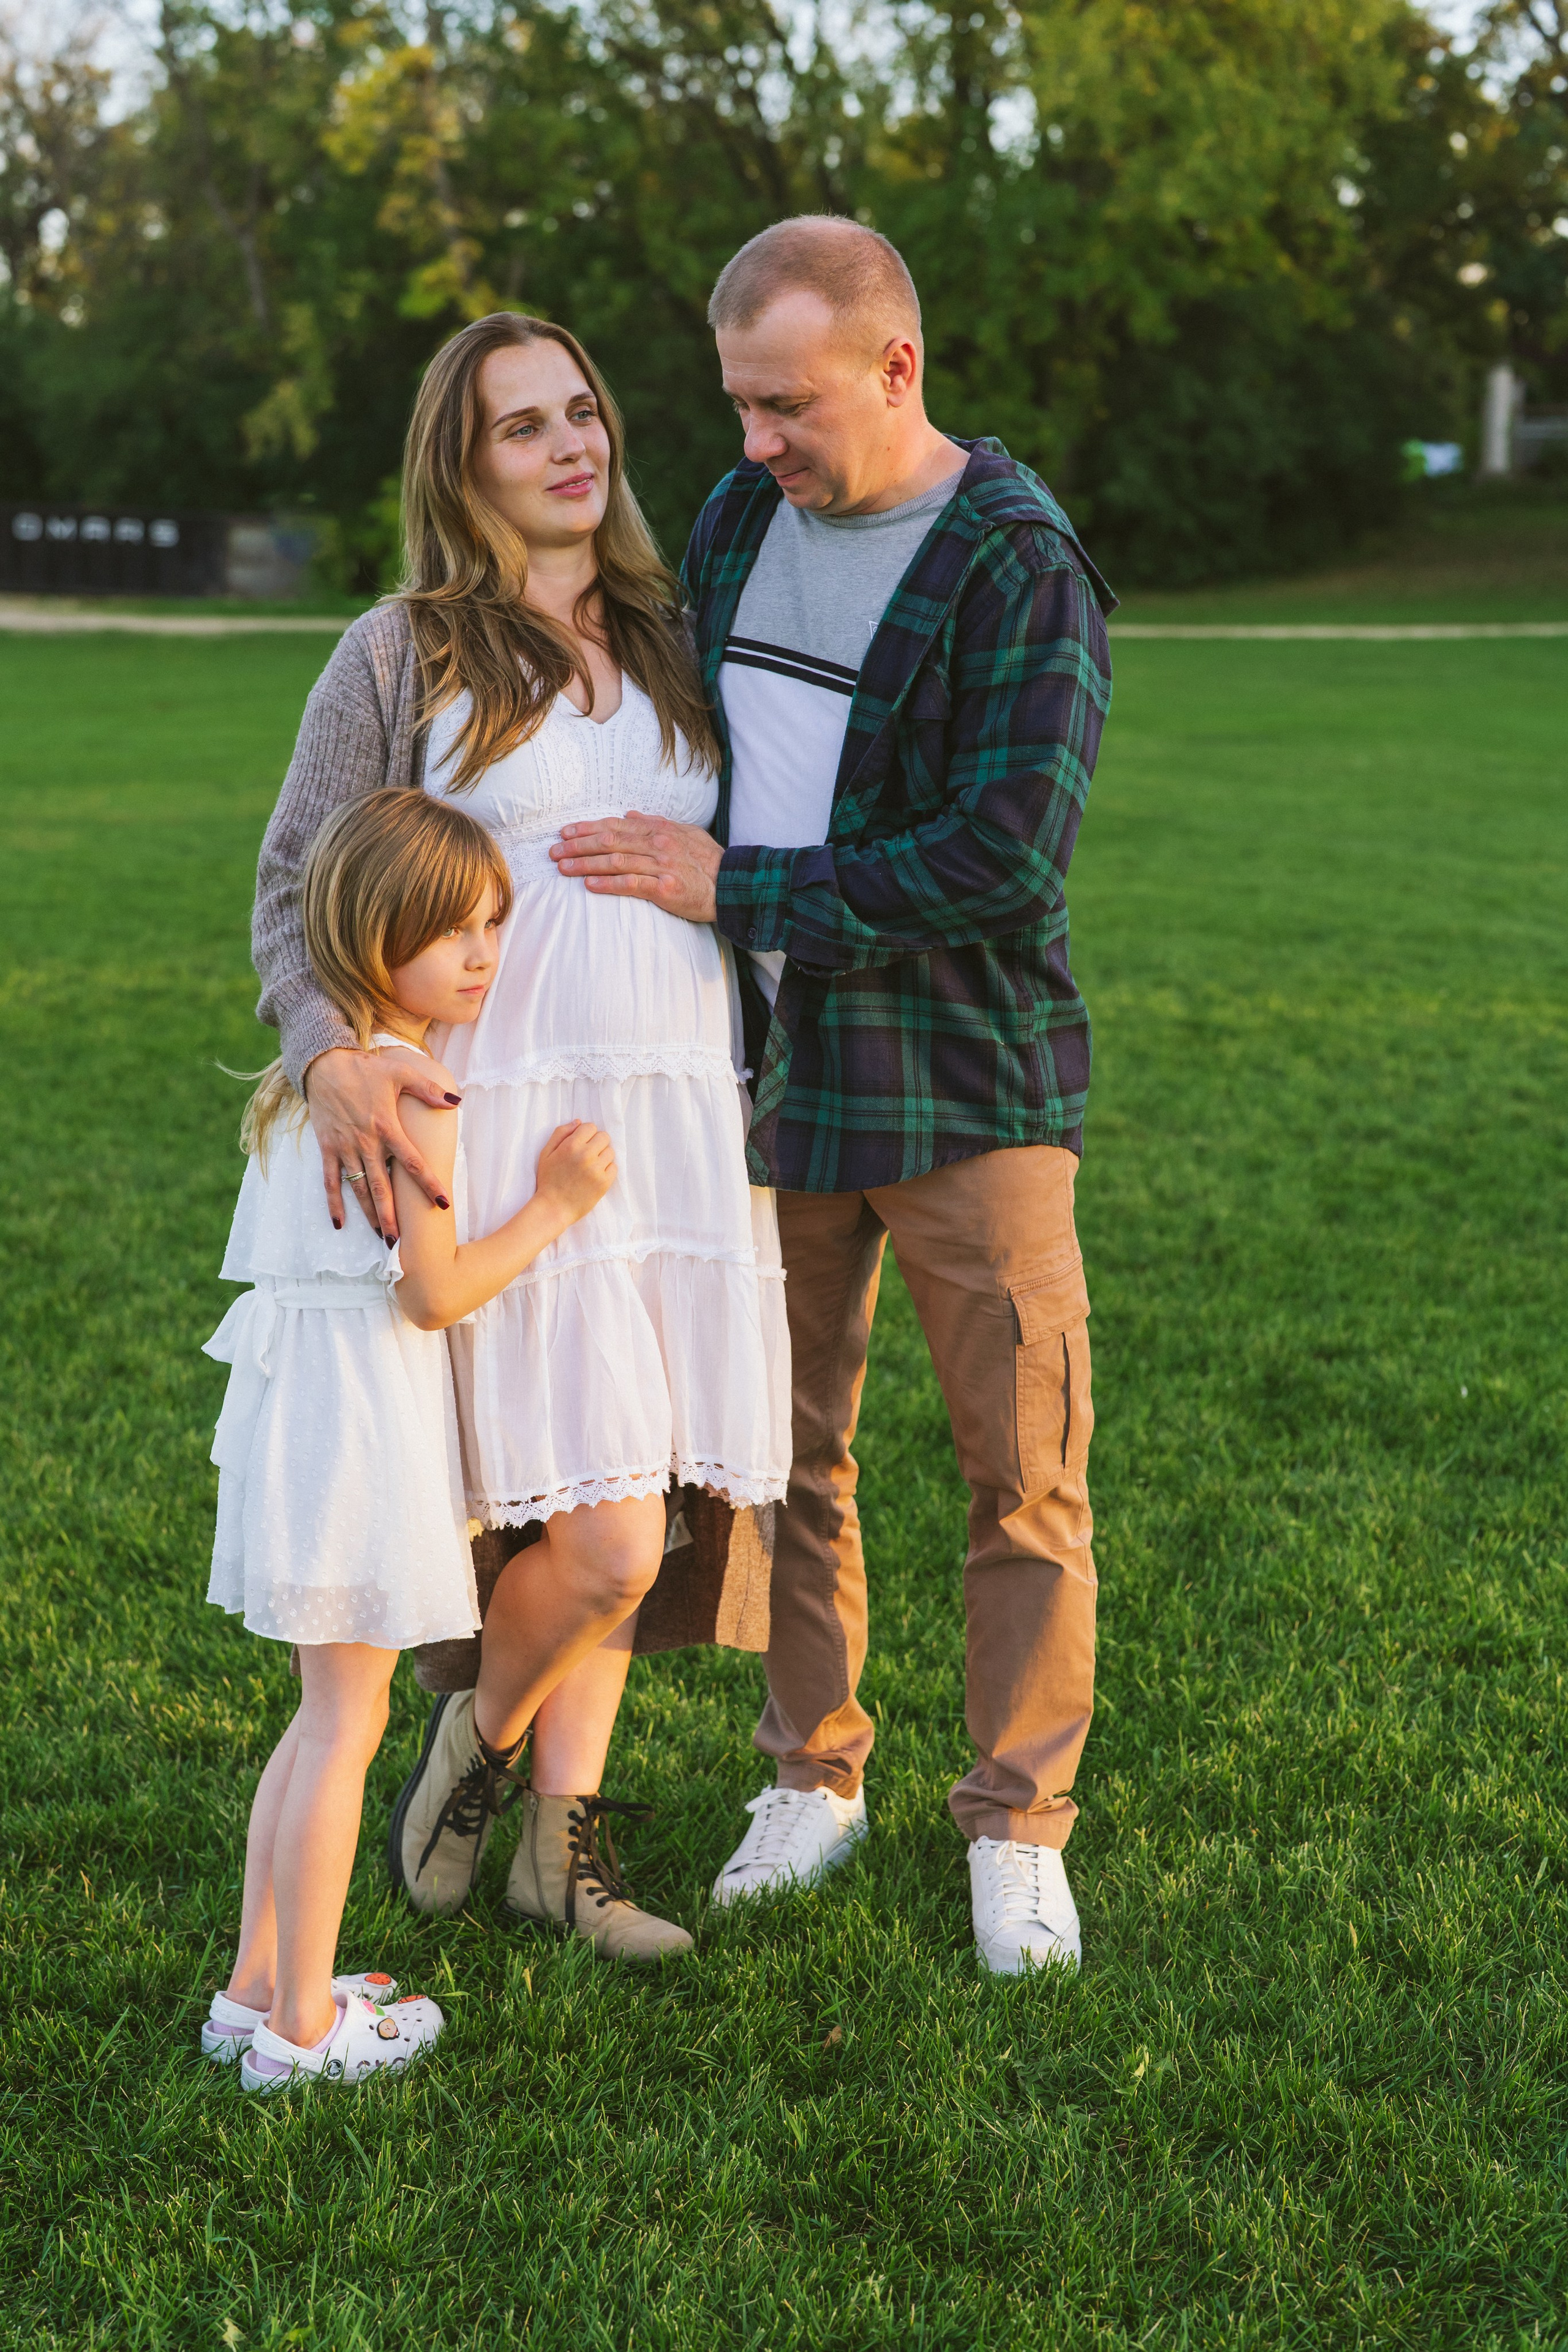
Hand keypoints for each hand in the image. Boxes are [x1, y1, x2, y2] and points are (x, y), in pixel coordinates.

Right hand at [304, 1045, 461, 1240]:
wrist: (323, 1064)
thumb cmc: (365, 1069)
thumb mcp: (400, 1072)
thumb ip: (429, 1089)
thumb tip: (456, 1101)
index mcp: (387, 1127)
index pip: (412, 1162)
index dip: (428, 1184)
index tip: (442, 1204)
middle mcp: (366, 1142)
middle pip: (383, 1187)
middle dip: (393, 1216)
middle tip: (403, 1242)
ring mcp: (345, 1147)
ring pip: (359, 1189)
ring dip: (370, 1215)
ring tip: (382, 1238)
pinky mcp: (327, 1148)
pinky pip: (330, 1181)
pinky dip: (334, 1203)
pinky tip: (339, 1224)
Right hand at [533, 1121, 616, 1224]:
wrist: (554, 1207)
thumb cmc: (548, 1180)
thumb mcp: (546, 1153)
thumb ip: (560, 1134)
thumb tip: (578, 1122)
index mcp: (571, 1145)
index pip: (590, 1127)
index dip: (586, 1134)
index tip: (581, 1143)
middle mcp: (586, 1155)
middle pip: (604, 1137)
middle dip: (597, 1143)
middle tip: (588, 1154)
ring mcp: (596, 1170)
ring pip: (611, 1152)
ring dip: (603, 1156)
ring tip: (591, 1165)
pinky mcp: (604, 1183)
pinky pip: (614, 1167)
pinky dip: (607, 1169)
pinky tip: (596, 1175)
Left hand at [550, 811, 722, 923]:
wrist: (733, 885)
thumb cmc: (709, 861)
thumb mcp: (685, 833)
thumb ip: (655, 822)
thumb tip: (629, 813)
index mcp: (659, 829)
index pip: (615, 825)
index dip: (587, 828)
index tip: (565, 832)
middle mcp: (658, 844)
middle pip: (609, 841)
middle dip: (578, 845)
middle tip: (554, 851)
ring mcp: (661, 866)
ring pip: (615, 861)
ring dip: (585, 864)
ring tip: (563, 868)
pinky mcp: (665, 889)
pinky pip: (631, 884)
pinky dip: (608, 883)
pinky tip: (589, 884)